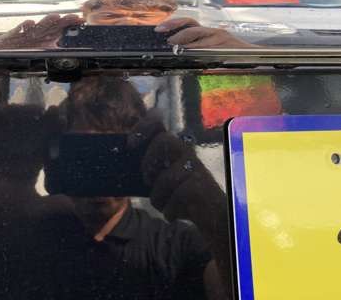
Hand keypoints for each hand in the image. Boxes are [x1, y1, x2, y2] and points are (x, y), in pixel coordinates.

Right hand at [0, 14, 83, 49]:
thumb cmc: (16, 58)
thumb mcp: (36, 57)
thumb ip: (48, 51)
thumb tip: (60, 48)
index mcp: (43, 41)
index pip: (59, 31)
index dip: (69, 25)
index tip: (80, 21)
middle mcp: (35, 36)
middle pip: (51, 26)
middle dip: (63, 21)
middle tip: (75, 17)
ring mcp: (23, 35)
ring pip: (37, 26)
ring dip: (46, 22)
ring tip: (56, 17)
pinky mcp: (10, 36)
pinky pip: (18, 30)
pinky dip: (24, 27)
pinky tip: (29, 24)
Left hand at [135, 115, 230, 295]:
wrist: (214, 218)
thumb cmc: (181, 196)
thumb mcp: (163, 178)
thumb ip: (150, 167)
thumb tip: (127, 160)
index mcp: (175, 147)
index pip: (159, 122)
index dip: (144, 126)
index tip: (130, 144)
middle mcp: (188, 152)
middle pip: (162, 141)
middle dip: (149, 162)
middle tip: (148, 180)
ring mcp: (197, 169)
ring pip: (166, 178)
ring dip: (158, 197)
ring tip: (164, 205)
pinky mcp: (201, 187)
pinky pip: (175, 198)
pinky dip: (169, 211)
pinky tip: (174, 215)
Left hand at [155, 17, 258, 48]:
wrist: (259, 58)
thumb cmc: (233, 59)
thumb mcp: (214, 51)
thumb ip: (198, 50)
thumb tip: (176, 53)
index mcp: (209, 33)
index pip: (189, 23)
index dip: (173, 23)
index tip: (158, 29)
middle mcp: (214, 32)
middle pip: (191, 23)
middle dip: (174, 25)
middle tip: (160, 31)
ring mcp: (221, 38)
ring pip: (198, 32)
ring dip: (182, 37)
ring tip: (172, 42)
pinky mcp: (228, 45)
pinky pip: (208, 45)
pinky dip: (196, 47)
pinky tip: (188, 51)